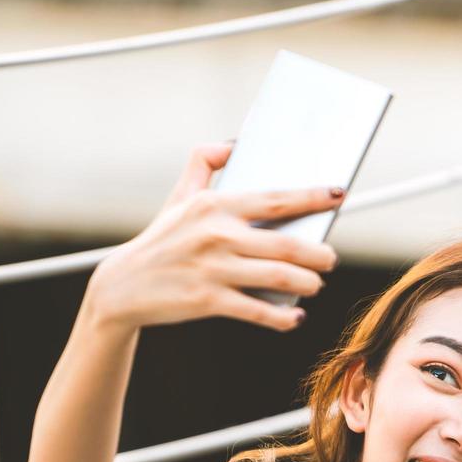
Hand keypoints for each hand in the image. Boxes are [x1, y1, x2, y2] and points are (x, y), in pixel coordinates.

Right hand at [85, 143, 343, 331]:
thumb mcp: (178, 197)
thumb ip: (203, 164)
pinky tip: (295, 317)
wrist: (122, 287)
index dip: (312, 196)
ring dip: (308, 282)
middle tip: (330, 258)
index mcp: (215, 205)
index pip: (275, 198)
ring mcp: (213, 268)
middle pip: (286, 243)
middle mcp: (217, 234)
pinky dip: (282, 317)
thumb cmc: (160, 240)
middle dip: (318, 253)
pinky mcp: (208, 300)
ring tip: (316, 284)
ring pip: (279, 276)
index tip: (339, 194)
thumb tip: (233, 143)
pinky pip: (258, 310)